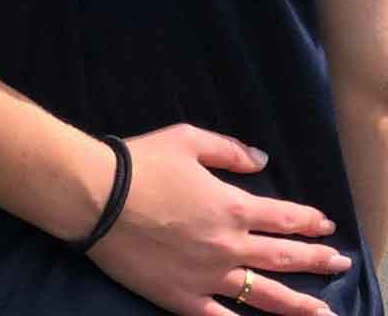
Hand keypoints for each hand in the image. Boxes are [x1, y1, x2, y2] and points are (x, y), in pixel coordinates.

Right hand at [89, 125, 347, 315]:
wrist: (98, 197)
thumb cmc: (141, 163)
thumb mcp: (186, 139)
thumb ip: (228, 150)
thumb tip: (262, 160)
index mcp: (231, 207)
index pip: (283, 217)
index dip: (307, 221)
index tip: (326, 224)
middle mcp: (229, 246)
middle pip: (283, 257)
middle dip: (315, 258)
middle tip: (339, 263)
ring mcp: (210, 277)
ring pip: (266, 296)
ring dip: (301, 304)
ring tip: (326, 312)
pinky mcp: (186, 298)